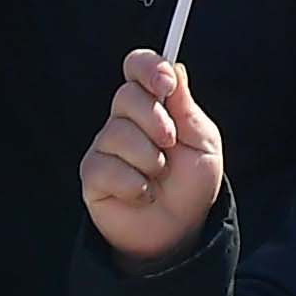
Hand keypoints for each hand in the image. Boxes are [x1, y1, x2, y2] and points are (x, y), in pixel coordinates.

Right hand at [81, 50, 226, 260]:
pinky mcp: (92, 176)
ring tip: (158, 176)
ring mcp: (105, 147)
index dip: (147, 68)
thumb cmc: (192, 183)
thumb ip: (186, 107)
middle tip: (170, 144)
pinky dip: (134, 185)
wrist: (180, 229)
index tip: (165, 84)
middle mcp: (124, 120)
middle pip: (126, 96)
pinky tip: (143, 195)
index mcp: (153, 104)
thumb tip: (174, 67)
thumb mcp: (203, 142)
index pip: (137, 66)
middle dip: (155, 121)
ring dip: (149, 160)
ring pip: (117, 134)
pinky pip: (106, 168)